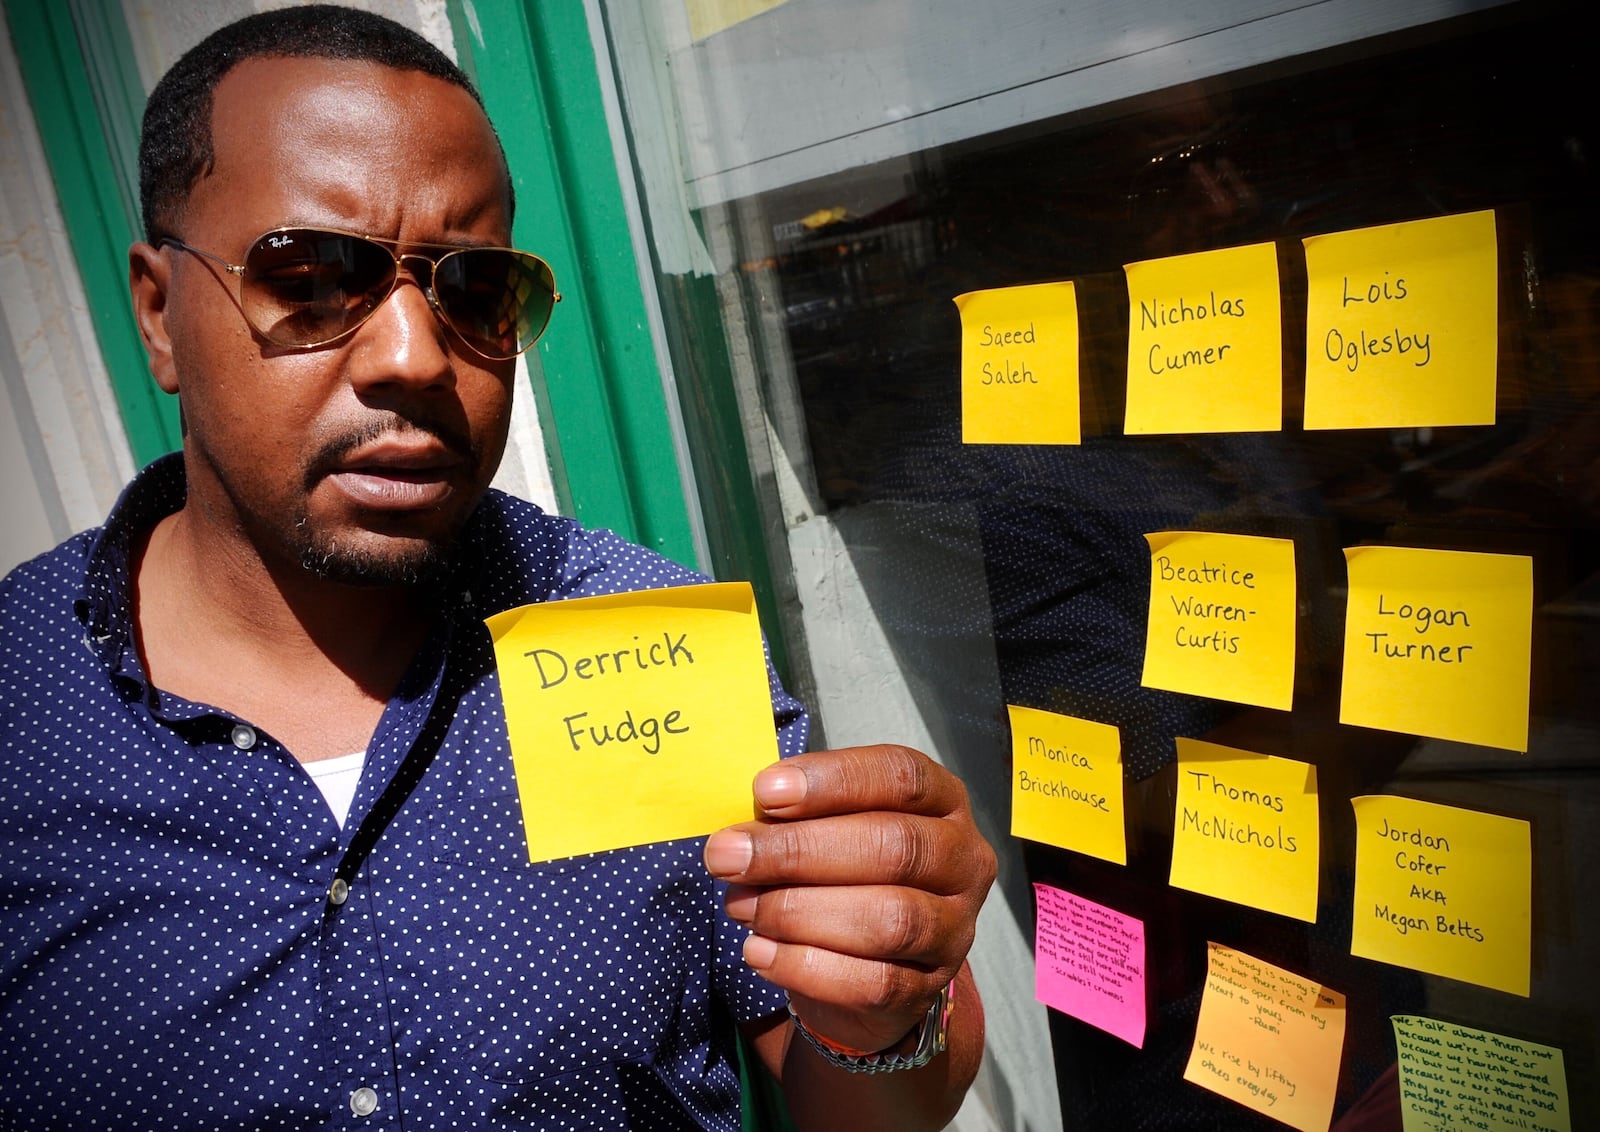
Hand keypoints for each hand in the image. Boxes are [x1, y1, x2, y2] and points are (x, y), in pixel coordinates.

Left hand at [704, 744, 996, 1054]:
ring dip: (798, 911)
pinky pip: (873, 982)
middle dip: (799, 850)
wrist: (868, 965)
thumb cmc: (842, 872)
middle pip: (894, 847)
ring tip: (740, 905)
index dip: (833, 781)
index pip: (901, 777)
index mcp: (943, 800)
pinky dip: (805, 965)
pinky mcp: (929, 988)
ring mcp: (955, 929)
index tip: (764, 791)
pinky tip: (758, 952)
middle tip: (728, 855)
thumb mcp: (830, 827)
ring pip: (888, 919)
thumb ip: (795, 818)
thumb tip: (739, 834)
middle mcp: (963, 860)